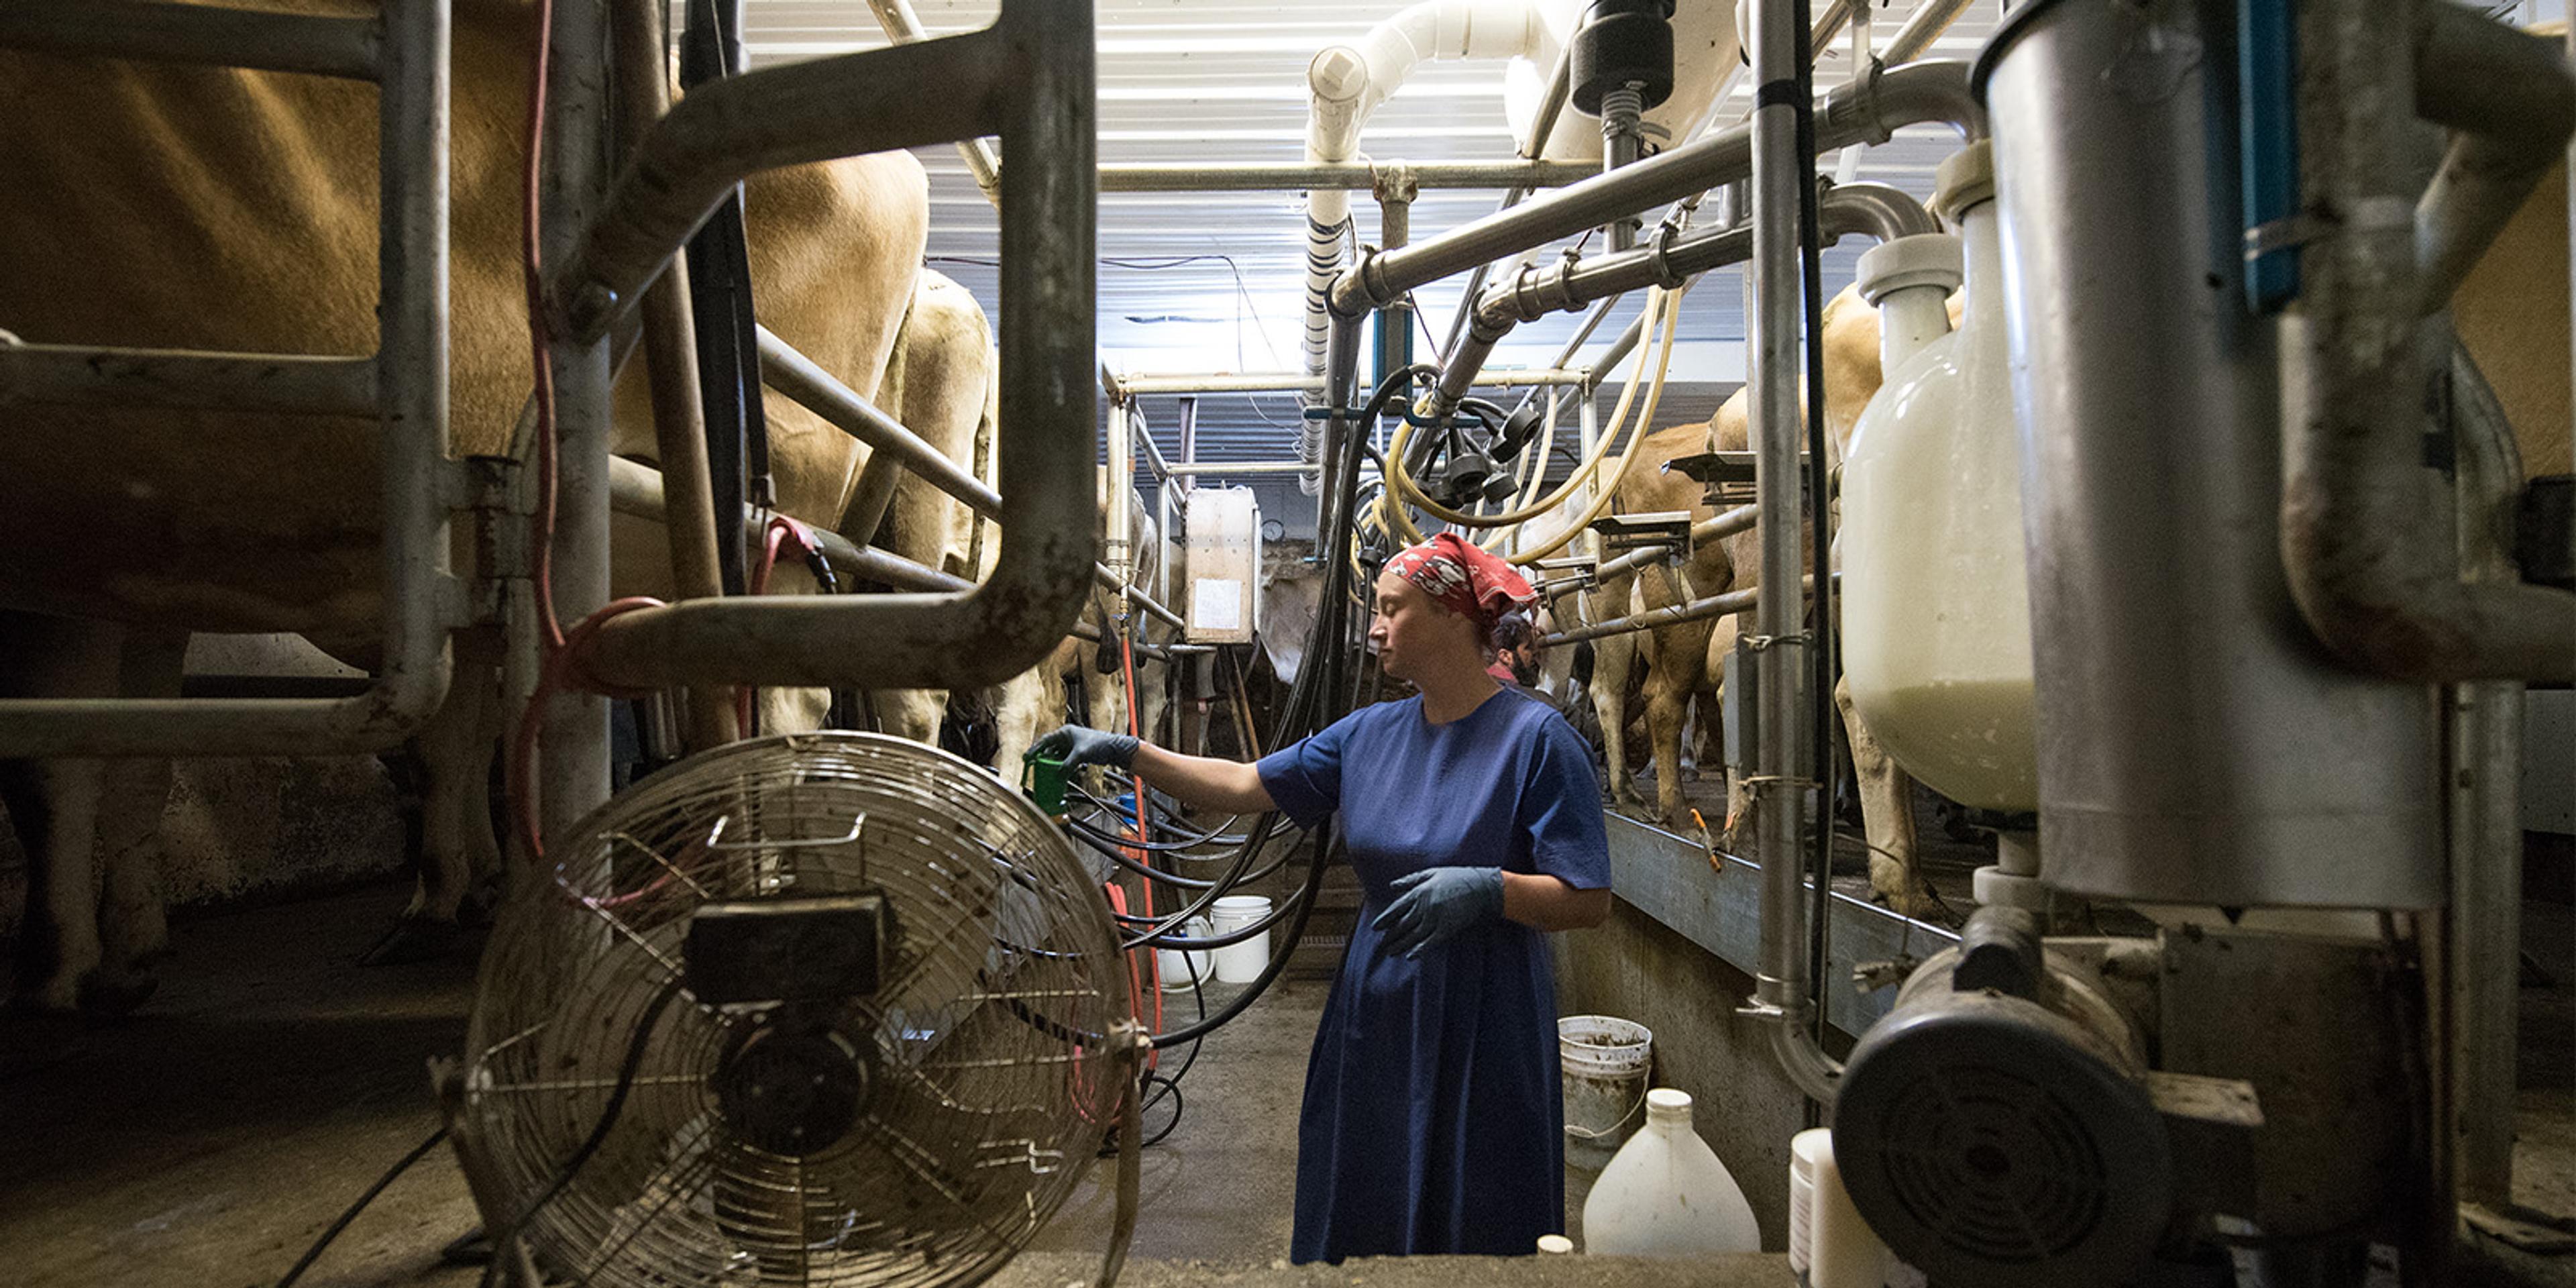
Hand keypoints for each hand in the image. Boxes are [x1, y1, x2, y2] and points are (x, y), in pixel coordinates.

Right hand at [1029, 724, 1139, 771]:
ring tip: (1045, 773)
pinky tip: (1057, 775)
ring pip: (1057, 756)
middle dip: (1042, 759)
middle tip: (1034, 767)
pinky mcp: (1077, 753)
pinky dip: (1060, 767)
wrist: (1114, 749)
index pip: (1045, 740)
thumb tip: (1058, 776)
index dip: (1035, 749)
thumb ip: (1067, 765)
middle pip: (1049, 749)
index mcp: (1065, 732)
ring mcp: (1072, 746)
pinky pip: (1064, 761)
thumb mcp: (1080, 755)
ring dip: (1052, 764)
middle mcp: (1067, 738)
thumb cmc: (1099, 745)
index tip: (1027, 758)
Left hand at [1370, 866, 1504, 959]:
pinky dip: (1419, 950)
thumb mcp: (1432, 873)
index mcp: (1419, 892)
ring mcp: (1435, 918)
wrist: (1481, 887)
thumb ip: (1410, 880)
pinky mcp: (1447, 928)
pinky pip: (1430, 942)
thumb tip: (1392, 886)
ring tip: (1391, 952)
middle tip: (1381, 945)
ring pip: (1413, 935)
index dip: (1385, 919)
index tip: (1375, 927)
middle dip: (1390, 935)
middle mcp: (1424, 906)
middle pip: (1402, 924)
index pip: (1396, 908)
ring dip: (1400, 945)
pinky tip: (1410, 957)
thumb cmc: (1457, 877)